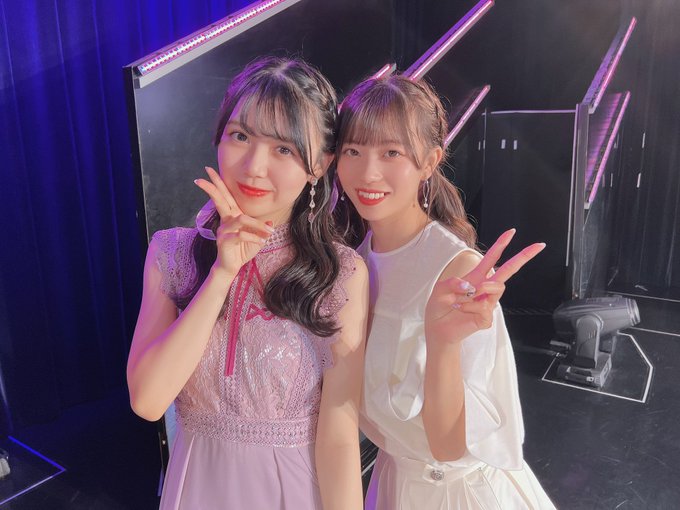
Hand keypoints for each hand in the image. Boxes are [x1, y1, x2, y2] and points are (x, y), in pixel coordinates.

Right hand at [194, 167, 272, 275]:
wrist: (232, 267)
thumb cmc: (242, 250)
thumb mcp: (256, 238)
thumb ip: (262, 229)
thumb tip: (271, 222)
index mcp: (232, 216)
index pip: (225, 196)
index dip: (218, 183)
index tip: (209, 170)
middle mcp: (226, 220)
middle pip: (220, 199)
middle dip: (213, 186)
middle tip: (205, 173)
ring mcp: (224, 230)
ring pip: (241, 219)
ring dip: (257, 225)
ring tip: (268, 233)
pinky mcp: (225, 241)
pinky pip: (241, 235)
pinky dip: (253, 238)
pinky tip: (261, 242)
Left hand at [425, 229, 545, 343]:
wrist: (437, 330)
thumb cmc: (439, 308)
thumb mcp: (440, 289)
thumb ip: (453, 283)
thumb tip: (472, 286)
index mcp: (476, 278)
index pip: (492, 258)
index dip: (501, 244)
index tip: (511, 232)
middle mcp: (484, 289)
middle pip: (508, 271)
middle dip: (523, 257)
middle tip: (537, 245)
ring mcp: (487, 304)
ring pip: (496, 289)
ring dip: (480, 290)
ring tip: (462, 298)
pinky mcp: (486, 318)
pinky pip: (484, 308)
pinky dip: (468, 307)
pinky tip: (459, 309)